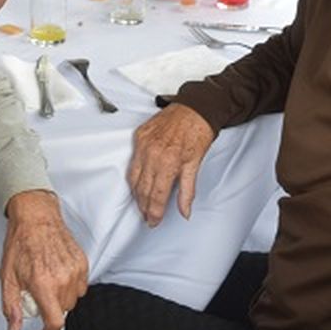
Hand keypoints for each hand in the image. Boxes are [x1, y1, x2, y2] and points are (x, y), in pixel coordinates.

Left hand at [0, 190, 88, 329]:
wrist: (36, 217)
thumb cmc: (21, 242)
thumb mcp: (8, 277)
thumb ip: (11, 306)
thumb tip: (14, 326)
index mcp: (43, 285)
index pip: (55, 322)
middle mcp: (62, 279)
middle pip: (63, 311)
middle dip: (51, 308)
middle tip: (39, 295)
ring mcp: (75, 270)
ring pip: (73, 299)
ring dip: (62, 297)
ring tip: (48, 282)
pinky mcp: (82, 263)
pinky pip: (81, 285)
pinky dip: (71, 285)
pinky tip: (58, 274)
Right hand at [127, 104, 214, 226]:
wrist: (194, 108)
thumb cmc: (197, 132)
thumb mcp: (195, 164)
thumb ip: (188, 191)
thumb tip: (185, 211)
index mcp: (168, 162)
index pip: (157, 195)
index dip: (154, 212)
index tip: (154, 221)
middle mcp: (152, 153)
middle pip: (143, 189)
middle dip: (144, 207)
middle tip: (147, 217)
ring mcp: (143, 144)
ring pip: (134, 177)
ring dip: (137, 194)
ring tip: (142, 204)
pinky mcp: (139, 136)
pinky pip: (133, 161)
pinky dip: (134, 175)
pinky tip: (138, 183)